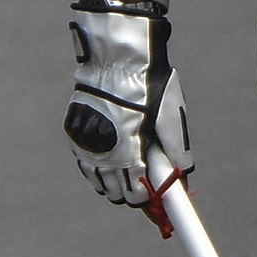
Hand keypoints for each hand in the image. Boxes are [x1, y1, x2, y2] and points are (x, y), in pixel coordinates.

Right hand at [66, 0, 189, 208]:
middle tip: (142, 185)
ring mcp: (84, 142)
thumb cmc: (149, 84)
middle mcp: (102, 151)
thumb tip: (183, 171)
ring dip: (111, 181)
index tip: (153, 200)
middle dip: (129, 192)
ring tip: (126, 173)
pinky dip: (96, 166)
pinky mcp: (74, 132)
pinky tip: (108, 161)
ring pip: (97, 180)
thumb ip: (176, 147)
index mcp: (128, 150)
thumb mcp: (170, 115)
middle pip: (114, 191)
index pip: (134, 193)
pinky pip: (84, 162)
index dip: (145, 199)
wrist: (116, 56)